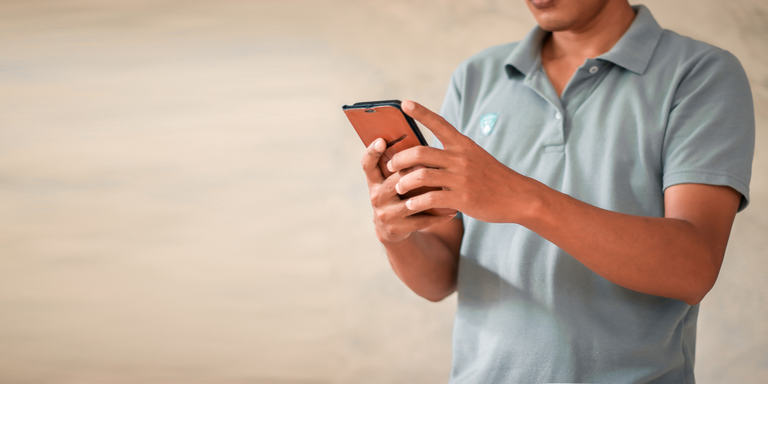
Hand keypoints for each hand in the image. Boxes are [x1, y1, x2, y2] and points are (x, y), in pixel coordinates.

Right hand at [361, 137, 457, 242]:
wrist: (393, 228)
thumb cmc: (400, 195)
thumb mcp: (394, 180)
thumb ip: (402, 165)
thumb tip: (421, 142)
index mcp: (374, 180)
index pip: (367, 163)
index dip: (372, 152)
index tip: (382, 140)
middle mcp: (376, 196)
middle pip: (396, 180)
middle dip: (416, 173)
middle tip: (435, 165)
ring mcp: (385, 213)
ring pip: (411, 202)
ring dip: (432, 196)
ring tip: (451, 189)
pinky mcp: (397, 228)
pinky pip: (421, 220)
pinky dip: (438, 216)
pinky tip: (453, 211)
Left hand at [388, 100, 536, 223]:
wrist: (519, 197)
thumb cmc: (493, 178)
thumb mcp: (476, 157)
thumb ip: (454, 154)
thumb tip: (427, 153)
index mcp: (463, 145)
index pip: (440, 123)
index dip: (421, 113)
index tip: (404, 103)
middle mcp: (461, 158)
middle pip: (421, 152)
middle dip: (399, 158)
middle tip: (390, 165)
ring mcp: (461, 178)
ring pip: (422, 175)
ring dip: (404, 182)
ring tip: (398, 187)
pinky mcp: (462, 198)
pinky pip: (431, 198)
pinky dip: (417, 202)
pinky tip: (411, 206)